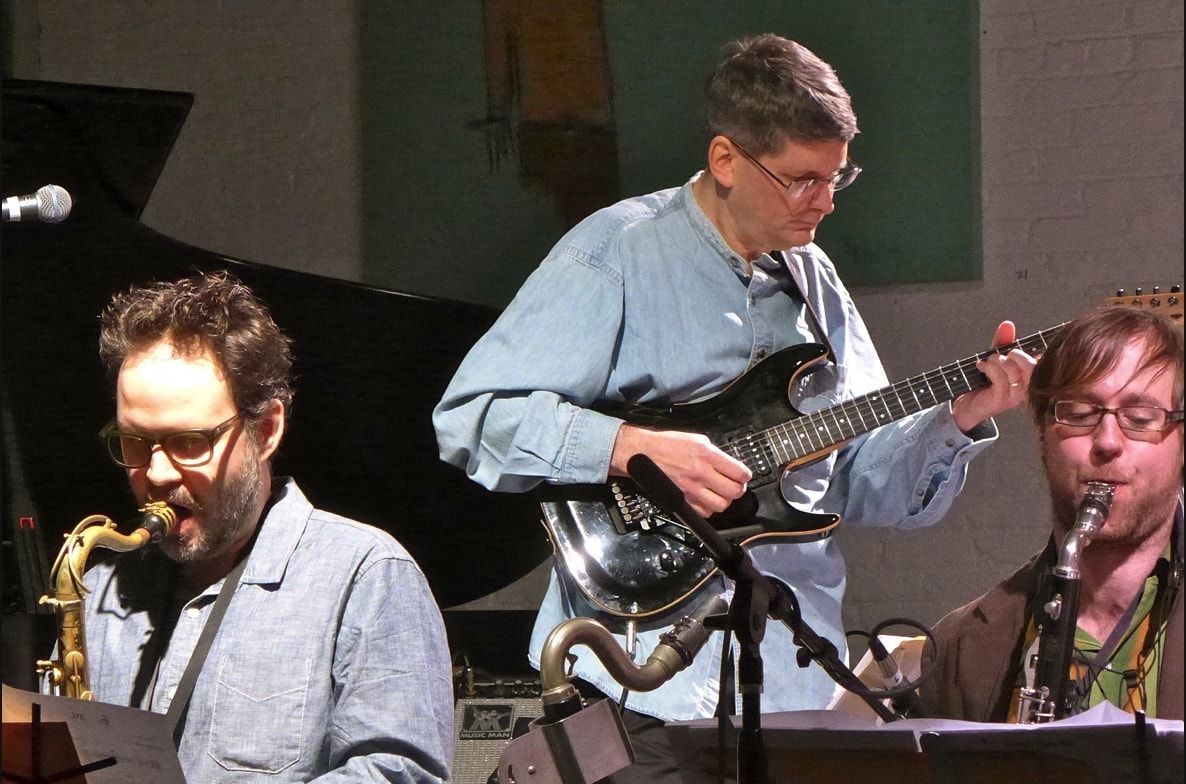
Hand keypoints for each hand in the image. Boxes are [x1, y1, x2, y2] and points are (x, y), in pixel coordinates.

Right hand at [609, 424, 751, 516]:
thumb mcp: (697, 439)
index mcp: (707, 455)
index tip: (743, 476)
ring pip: (722, 505)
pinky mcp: (683, 500)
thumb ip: (715, 453)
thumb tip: (730, 464)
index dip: (745, 476)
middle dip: (737, 489)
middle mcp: (701, 473)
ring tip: (720, 493)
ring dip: (724, 500)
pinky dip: (708, 508)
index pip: (740, 473)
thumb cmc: (667, 445)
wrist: (643, 454)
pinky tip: (705, 499)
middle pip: (734, 492)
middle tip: (734, 485)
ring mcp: (692, 489)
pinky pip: (705, 513)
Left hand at [950, 321, 1036, 432]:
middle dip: (1016, 355)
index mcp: (1030, 377)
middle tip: (1000, 355)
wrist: (965, 404)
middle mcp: (1027, 388)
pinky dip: (989, 368)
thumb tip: (1008, 324)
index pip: (1042, 361)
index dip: (1033, 351)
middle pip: (1033, 366)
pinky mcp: (1002, 401)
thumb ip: (1003, 342)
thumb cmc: (983, 383)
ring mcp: (1015, 396)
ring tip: (986, 362)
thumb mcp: (995, 359)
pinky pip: (1000, 380)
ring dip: (996, 361)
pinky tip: (981, 367)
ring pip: (1013, 371)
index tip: (1016, 347)